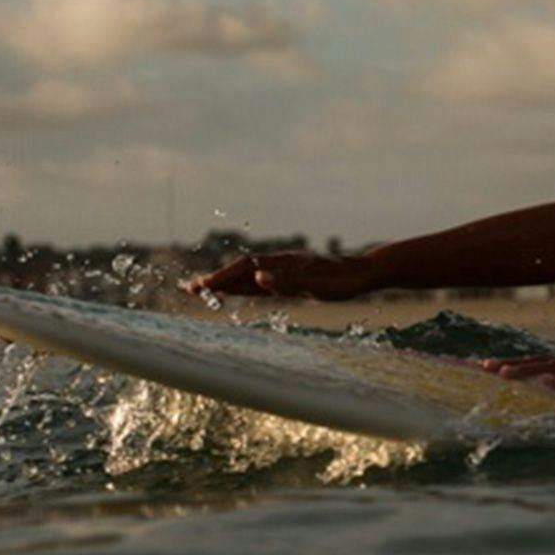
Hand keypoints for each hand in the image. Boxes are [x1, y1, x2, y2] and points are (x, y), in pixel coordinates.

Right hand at [185, 251, 380, 300]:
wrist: (366, 271)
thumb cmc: (344, 281)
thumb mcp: (318, 285)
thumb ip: (288, 283)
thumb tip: (258, 278)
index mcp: (282, 265)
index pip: (243, 270)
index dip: (220, 279)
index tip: (198, 287)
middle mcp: (280, 265)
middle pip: (240, 271)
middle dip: (214, 280)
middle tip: (187, 289)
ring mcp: (285, 271)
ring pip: (248, 276)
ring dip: (226, 282)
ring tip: (204, 289)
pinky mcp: (292, 278)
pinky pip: (261, 282)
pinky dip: (244, 285)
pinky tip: (239, 289)